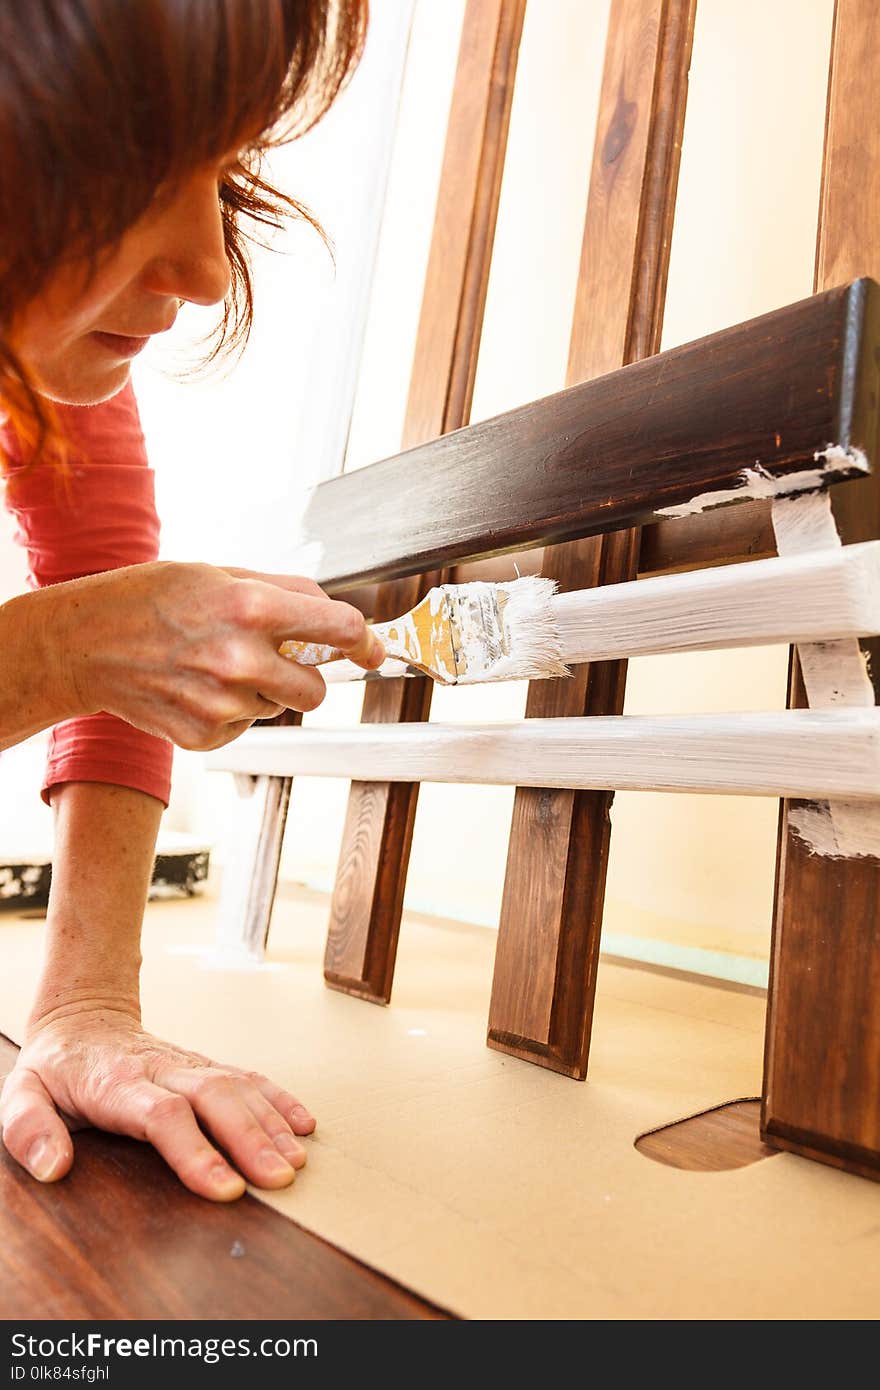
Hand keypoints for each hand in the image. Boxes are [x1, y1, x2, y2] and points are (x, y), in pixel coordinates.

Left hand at [0, 1004, 314, 1199]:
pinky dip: (279, 1099)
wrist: (83, 1017)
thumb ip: (28, 1130)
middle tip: (279, 1178)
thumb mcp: (20, 1094)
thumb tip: (53, 1168)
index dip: (196, 1151)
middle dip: (251, 1139)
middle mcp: (162, 1069)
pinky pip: (248, 1077)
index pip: (162, 1116)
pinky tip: (303, 1125)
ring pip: (238, 1086)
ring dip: (271, 1124)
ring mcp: (188, 1064)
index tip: (226, 1188)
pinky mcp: (206, 1065)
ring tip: (296, 1162)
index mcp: (117, 1083)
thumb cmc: (55, 1067)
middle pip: (214, 1098)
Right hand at [47, 561, 383, 748]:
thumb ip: (281, 591)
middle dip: (305, 677)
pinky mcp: (204, 736)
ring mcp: (222, 704)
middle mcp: (240, 660)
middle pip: (316, 691)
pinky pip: (244, 726)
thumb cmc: (150, 599)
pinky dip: (229, 711)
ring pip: (277, 709)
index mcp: (250, 607)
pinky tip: (194, 686)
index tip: (371, 650)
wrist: (85, 644)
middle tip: (275, 660)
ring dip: (261, 691)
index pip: (338, 629)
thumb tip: (332, 612)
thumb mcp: (218, 573)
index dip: (364, 642)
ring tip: (214, 665)